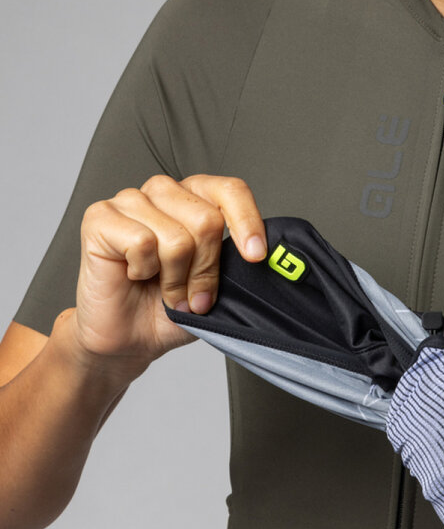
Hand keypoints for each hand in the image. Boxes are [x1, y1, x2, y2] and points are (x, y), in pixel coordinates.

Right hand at [70, 174, 266, 369]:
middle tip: (194, 297)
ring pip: (176, 237)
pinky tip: (133, 274)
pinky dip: (143, 270)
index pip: (230, 191)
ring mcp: (130, 200)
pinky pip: (141, 242)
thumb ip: (234, 264)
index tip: (255, 256)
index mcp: (195, 198)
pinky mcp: (100, 217)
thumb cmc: (168, 308)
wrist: (128, 338)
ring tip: (165, 291)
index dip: (247, 221)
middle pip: (207, 220)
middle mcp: (164, 192)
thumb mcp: (215, 287)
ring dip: (175, 279)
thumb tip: (257, 255)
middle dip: (206, 270)